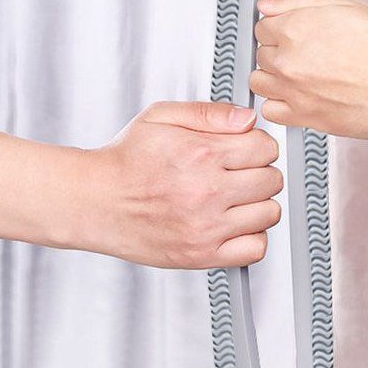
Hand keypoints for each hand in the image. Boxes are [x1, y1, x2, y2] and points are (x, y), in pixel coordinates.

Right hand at [74, 101, 282, 268]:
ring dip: (258, 203)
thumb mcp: (161, 117)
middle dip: (260, 171)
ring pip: (269, 213)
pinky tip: (234, 223)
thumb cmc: (126, 160)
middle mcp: (208, 191)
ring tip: (236, 197)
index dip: (258, 145)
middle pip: (272, 180)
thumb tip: (247, 118)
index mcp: (202, 154)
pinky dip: (251, 236)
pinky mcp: (202, 255)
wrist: (95, 202)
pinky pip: (255, 248)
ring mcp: (207, 226)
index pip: (265, 148)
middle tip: (240, 172)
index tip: (247, 149)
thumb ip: (209, 113)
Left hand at [250, 0, 367, 138]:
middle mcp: (288, 60)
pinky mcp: (302, 117)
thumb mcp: (349, 6)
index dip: (279, 27)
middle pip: (261, 53)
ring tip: (295, 76)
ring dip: (272, 77)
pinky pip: (270, 111)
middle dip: (278, 51)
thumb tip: (270, 4)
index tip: (290, 32)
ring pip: (259, 81)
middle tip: (303, 53)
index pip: (263, 25)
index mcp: (296, 28)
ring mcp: (292, 90)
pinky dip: (278, 105)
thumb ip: (302, 0)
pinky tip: (295, 98)